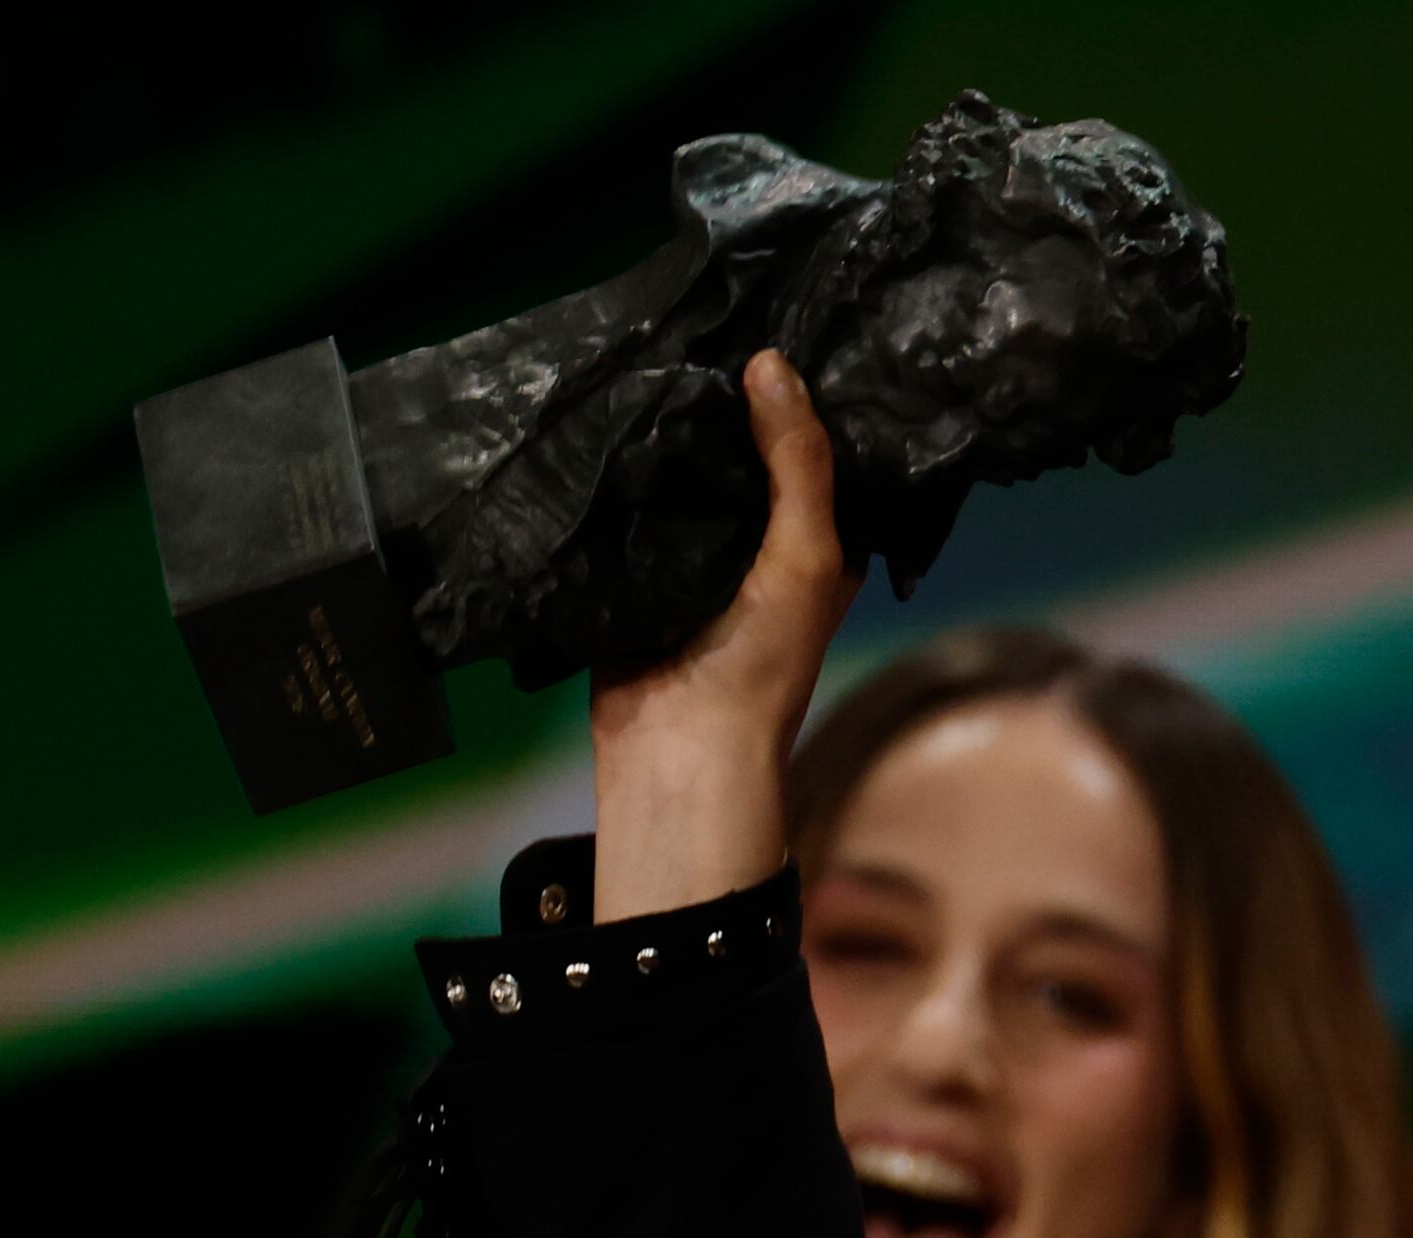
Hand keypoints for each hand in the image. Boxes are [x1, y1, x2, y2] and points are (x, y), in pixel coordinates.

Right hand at [591, 347, 859, 915]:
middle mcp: (757, 544)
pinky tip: (598, 407)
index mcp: (814, 542)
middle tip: (688, 315)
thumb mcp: (807, 555)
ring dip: (660, 428)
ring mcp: (691, 554)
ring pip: (677, 473)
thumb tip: (771, 362)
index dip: (791, 395)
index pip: (805, 449)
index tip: (767, 319)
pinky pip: (623, 504)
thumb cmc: (763, 662)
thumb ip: (798, 463)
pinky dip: (614, 469)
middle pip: (735, 454)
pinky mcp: (632, 567)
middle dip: (715, 401)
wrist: (677, 747)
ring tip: (640, 341)